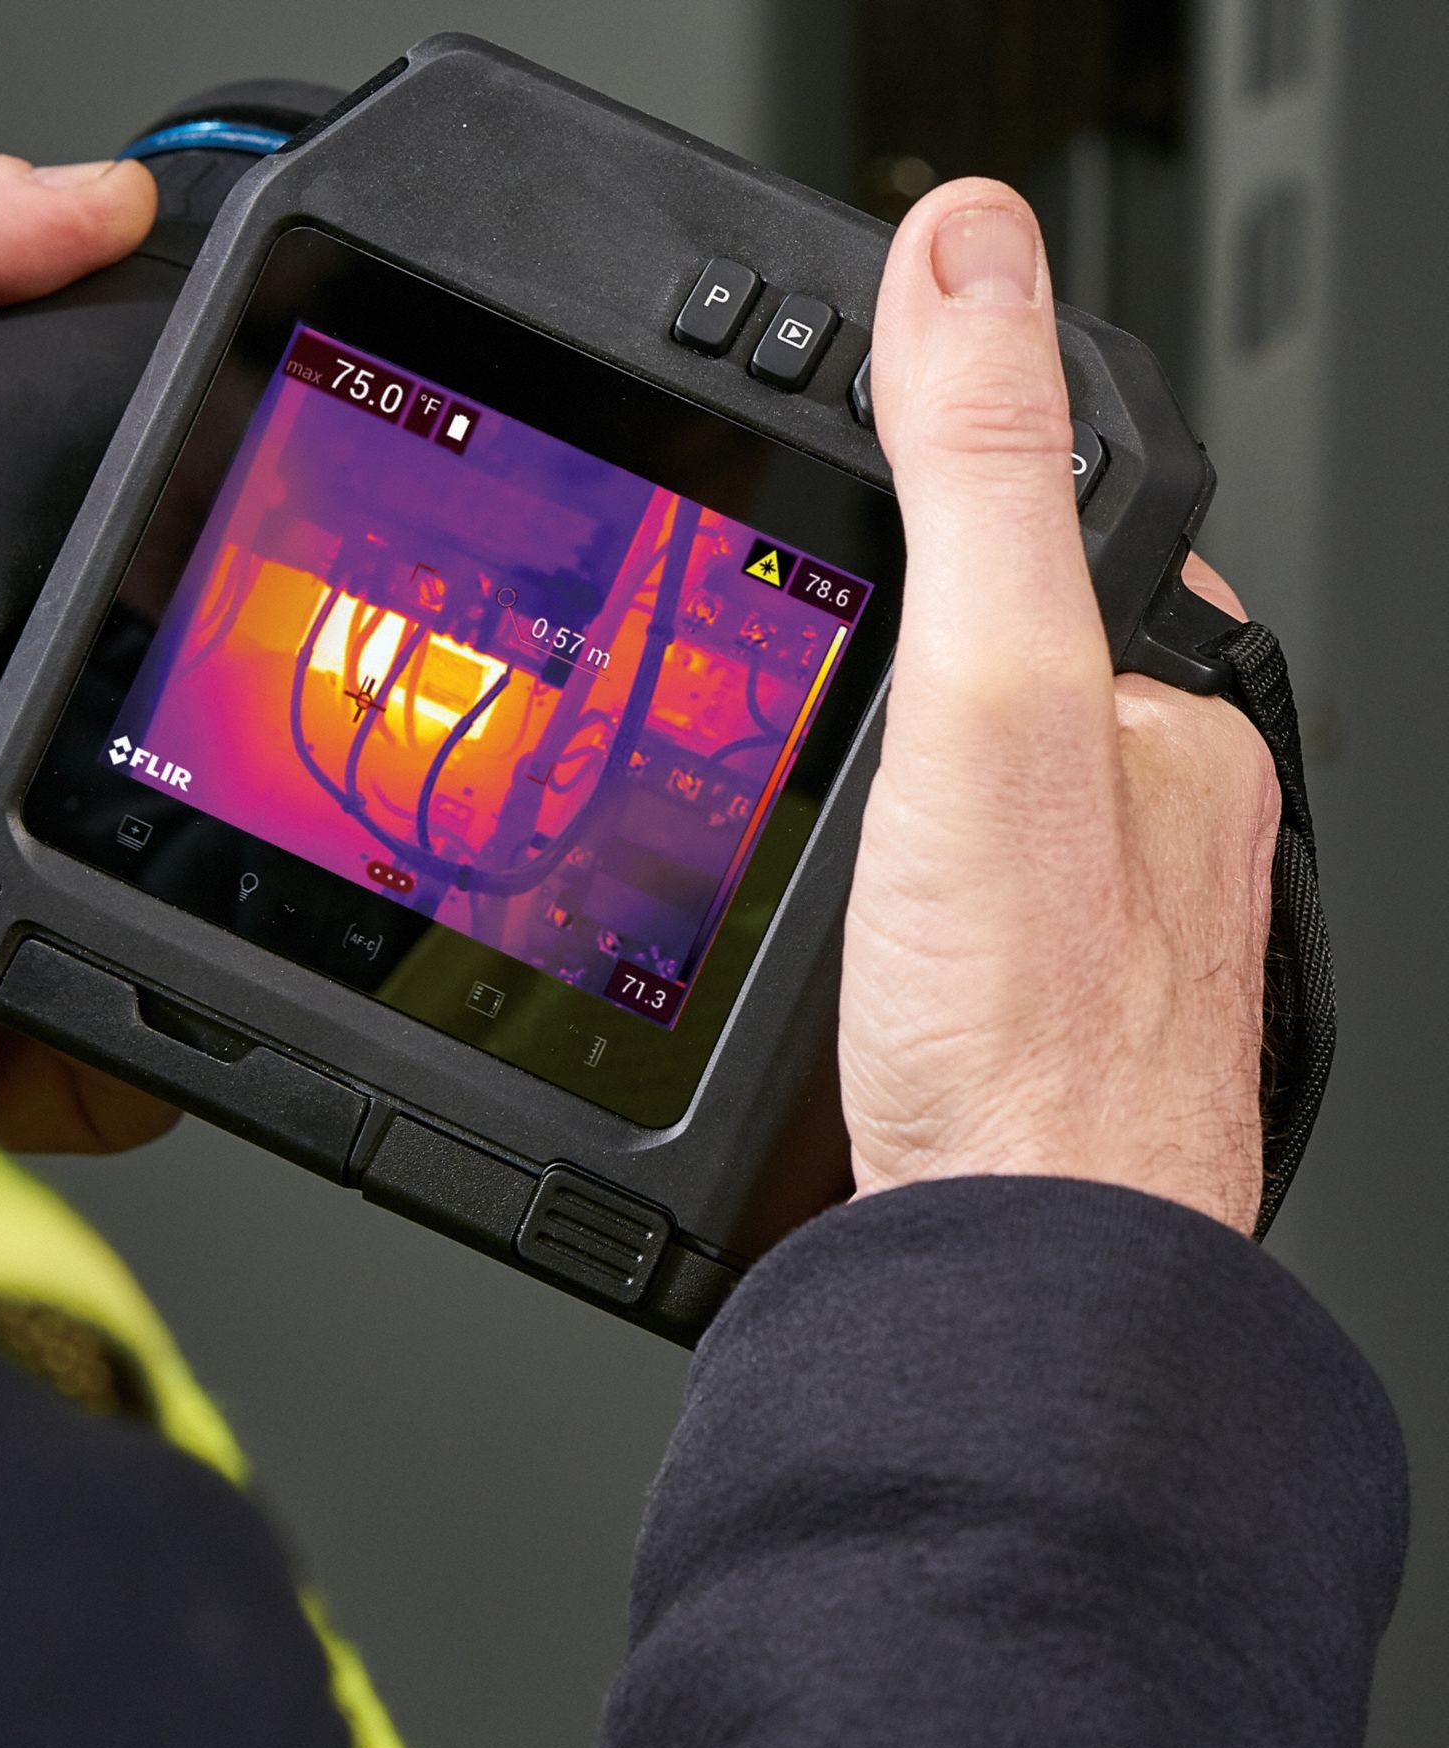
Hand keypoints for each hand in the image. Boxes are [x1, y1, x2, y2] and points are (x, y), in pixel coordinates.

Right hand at [842, 180, 1277, 1233]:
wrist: (1009, 1276)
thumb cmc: (1033, 1032)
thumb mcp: (992, 695)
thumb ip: (978, 474)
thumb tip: (963, 250)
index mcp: (1174, 714)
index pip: (1068, 533)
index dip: (949, 486)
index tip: (848, 464)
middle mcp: (1141, 813)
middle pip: (996, 661)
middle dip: (896, 645)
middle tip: (795, 643)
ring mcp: (1072, 917)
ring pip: (951, 784)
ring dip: (870, 773)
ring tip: (792, 782)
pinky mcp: (997, 1004)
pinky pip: (927, 889)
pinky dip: (865, 877)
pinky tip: (825, 911)